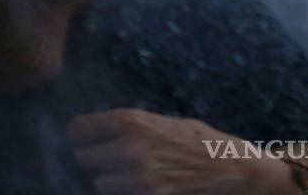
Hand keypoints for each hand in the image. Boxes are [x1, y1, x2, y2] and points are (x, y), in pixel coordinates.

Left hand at [67, 109, 300, 194]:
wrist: (229, 164)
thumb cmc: (192, 137)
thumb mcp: (157, 120)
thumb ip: (125, 126)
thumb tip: (90, 132)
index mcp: (129, 120)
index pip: (77, 129)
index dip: (79, 134)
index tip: (84, 138)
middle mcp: (130, 147)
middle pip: (82, 158)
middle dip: (93, 158)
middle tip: (107, 157)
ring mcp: (139, 176)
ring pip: (98, 183)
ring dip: (108, 179)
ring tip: (128, 172)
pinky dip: (124, 191)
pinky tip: (140, 184)